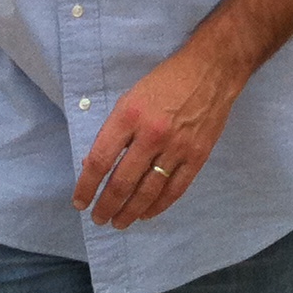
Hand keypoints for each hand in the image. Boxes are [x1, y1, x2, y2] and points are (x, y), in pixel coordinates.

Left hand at [73, 42, 244, 229]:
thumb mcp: (131, 98)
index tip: (80, 202)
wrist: (212, 70)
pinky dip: (159, 206)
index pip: (101, 160)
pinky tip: (146, 214)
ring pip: (148, 191)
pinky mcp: (198, 155)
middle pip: (122, 182)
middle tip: (99, 218)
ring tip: (119, 222)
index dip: (86, 186)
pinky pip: (175, 189)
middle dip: (106, 206)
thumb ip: (114, 131)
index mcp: (130, 116)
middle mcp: (152, 134)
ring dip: (130, 212)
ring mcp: (177, 147)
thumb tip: (94, 165)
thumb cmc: (166, 81)